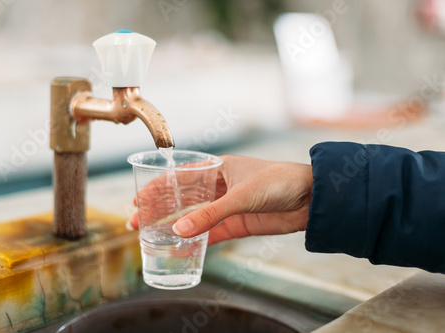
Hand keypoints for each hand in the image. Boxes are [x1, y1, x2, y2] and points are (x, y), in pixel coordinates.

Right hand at [129, 155, 312, 245]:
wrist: (311, 198)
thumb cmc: (280, 181)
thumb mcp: (241, 196)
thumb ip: (210, 214)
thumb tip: (178, 231)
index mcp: (217, 168)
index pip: (178, 177)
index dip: (156, 188)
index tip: (137, 199)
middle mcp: (218, 186)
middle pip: (181, 198)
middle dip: (158, 209)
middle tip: (136, 222)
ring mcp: (227, 206)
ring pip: (193, 217)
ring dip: (173, 226)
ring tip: (151, 235)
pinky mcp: (237, 223)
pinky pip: (211, 233)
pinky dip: (196, 240)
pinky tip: (181, 247)